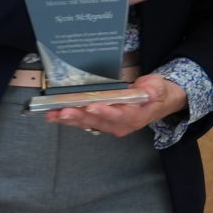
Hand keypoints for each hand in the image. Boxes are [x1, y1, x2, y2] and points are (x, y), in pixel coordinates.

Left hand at [45, 73, 185, 137]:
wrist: (157, 103)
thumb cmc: (156, 94)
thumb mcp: (159, 88)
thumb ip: (153, 89)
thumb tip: (148, 91)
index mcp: (134, 117)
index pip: (118, 116)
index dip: (105, 112)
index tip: (92, 106)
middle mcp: (120, 125)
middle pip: (97, 121)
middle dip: (78, 116)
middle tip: (62, 110)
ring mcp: (109, 125)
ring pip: (87, 123)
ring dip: (69, 119)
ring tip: (53, 114)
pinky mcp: (101, 122)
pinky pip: (84, 121)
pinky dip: (69, 118)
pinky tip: (55, 115)